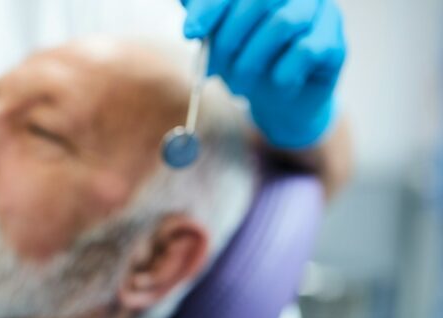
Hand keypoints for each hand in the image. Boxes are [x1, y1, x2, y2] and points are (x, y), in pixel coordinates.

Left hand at [183, 0, 346, 148]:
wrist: (280, 104)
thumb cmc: (248, 63)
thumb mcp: (218, 41)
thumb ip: (206, 17)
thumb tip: (186, 0)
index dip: (210, 7)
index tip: (189, 33)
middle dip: (229, 38)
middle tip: (213, 69)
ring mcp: (323, 13)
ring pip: (284, 23)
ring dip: (252, 60)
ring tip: (239, 85)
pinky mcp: (335, 43)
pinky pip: (305, 50)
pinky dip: (280, 74)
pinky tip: (274, 85)